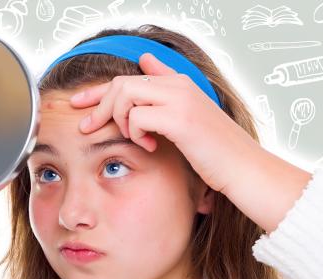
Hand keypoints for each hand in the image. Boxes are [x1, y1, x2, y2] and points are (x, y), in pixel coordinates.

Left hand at [69, 53, 310, 232]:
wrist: (244, 170)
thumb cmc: (214, 152)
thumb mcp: (187, 119)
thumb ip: (165, 98)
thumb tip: (145, 63)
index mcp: (179, 83)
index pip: (129, 76)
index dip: (98, 89)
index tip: (77, 104)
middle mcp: (179, 84)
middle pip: (121, 83)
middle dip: (98, 106)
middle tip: (88, 129)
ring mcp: (180, 99)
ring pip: (125, 94)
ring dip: (119, 120)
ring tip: (133, 139)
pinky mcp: (180, 119)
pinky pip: (137, 116)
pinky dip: (135, 134)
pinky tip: (150, 147)